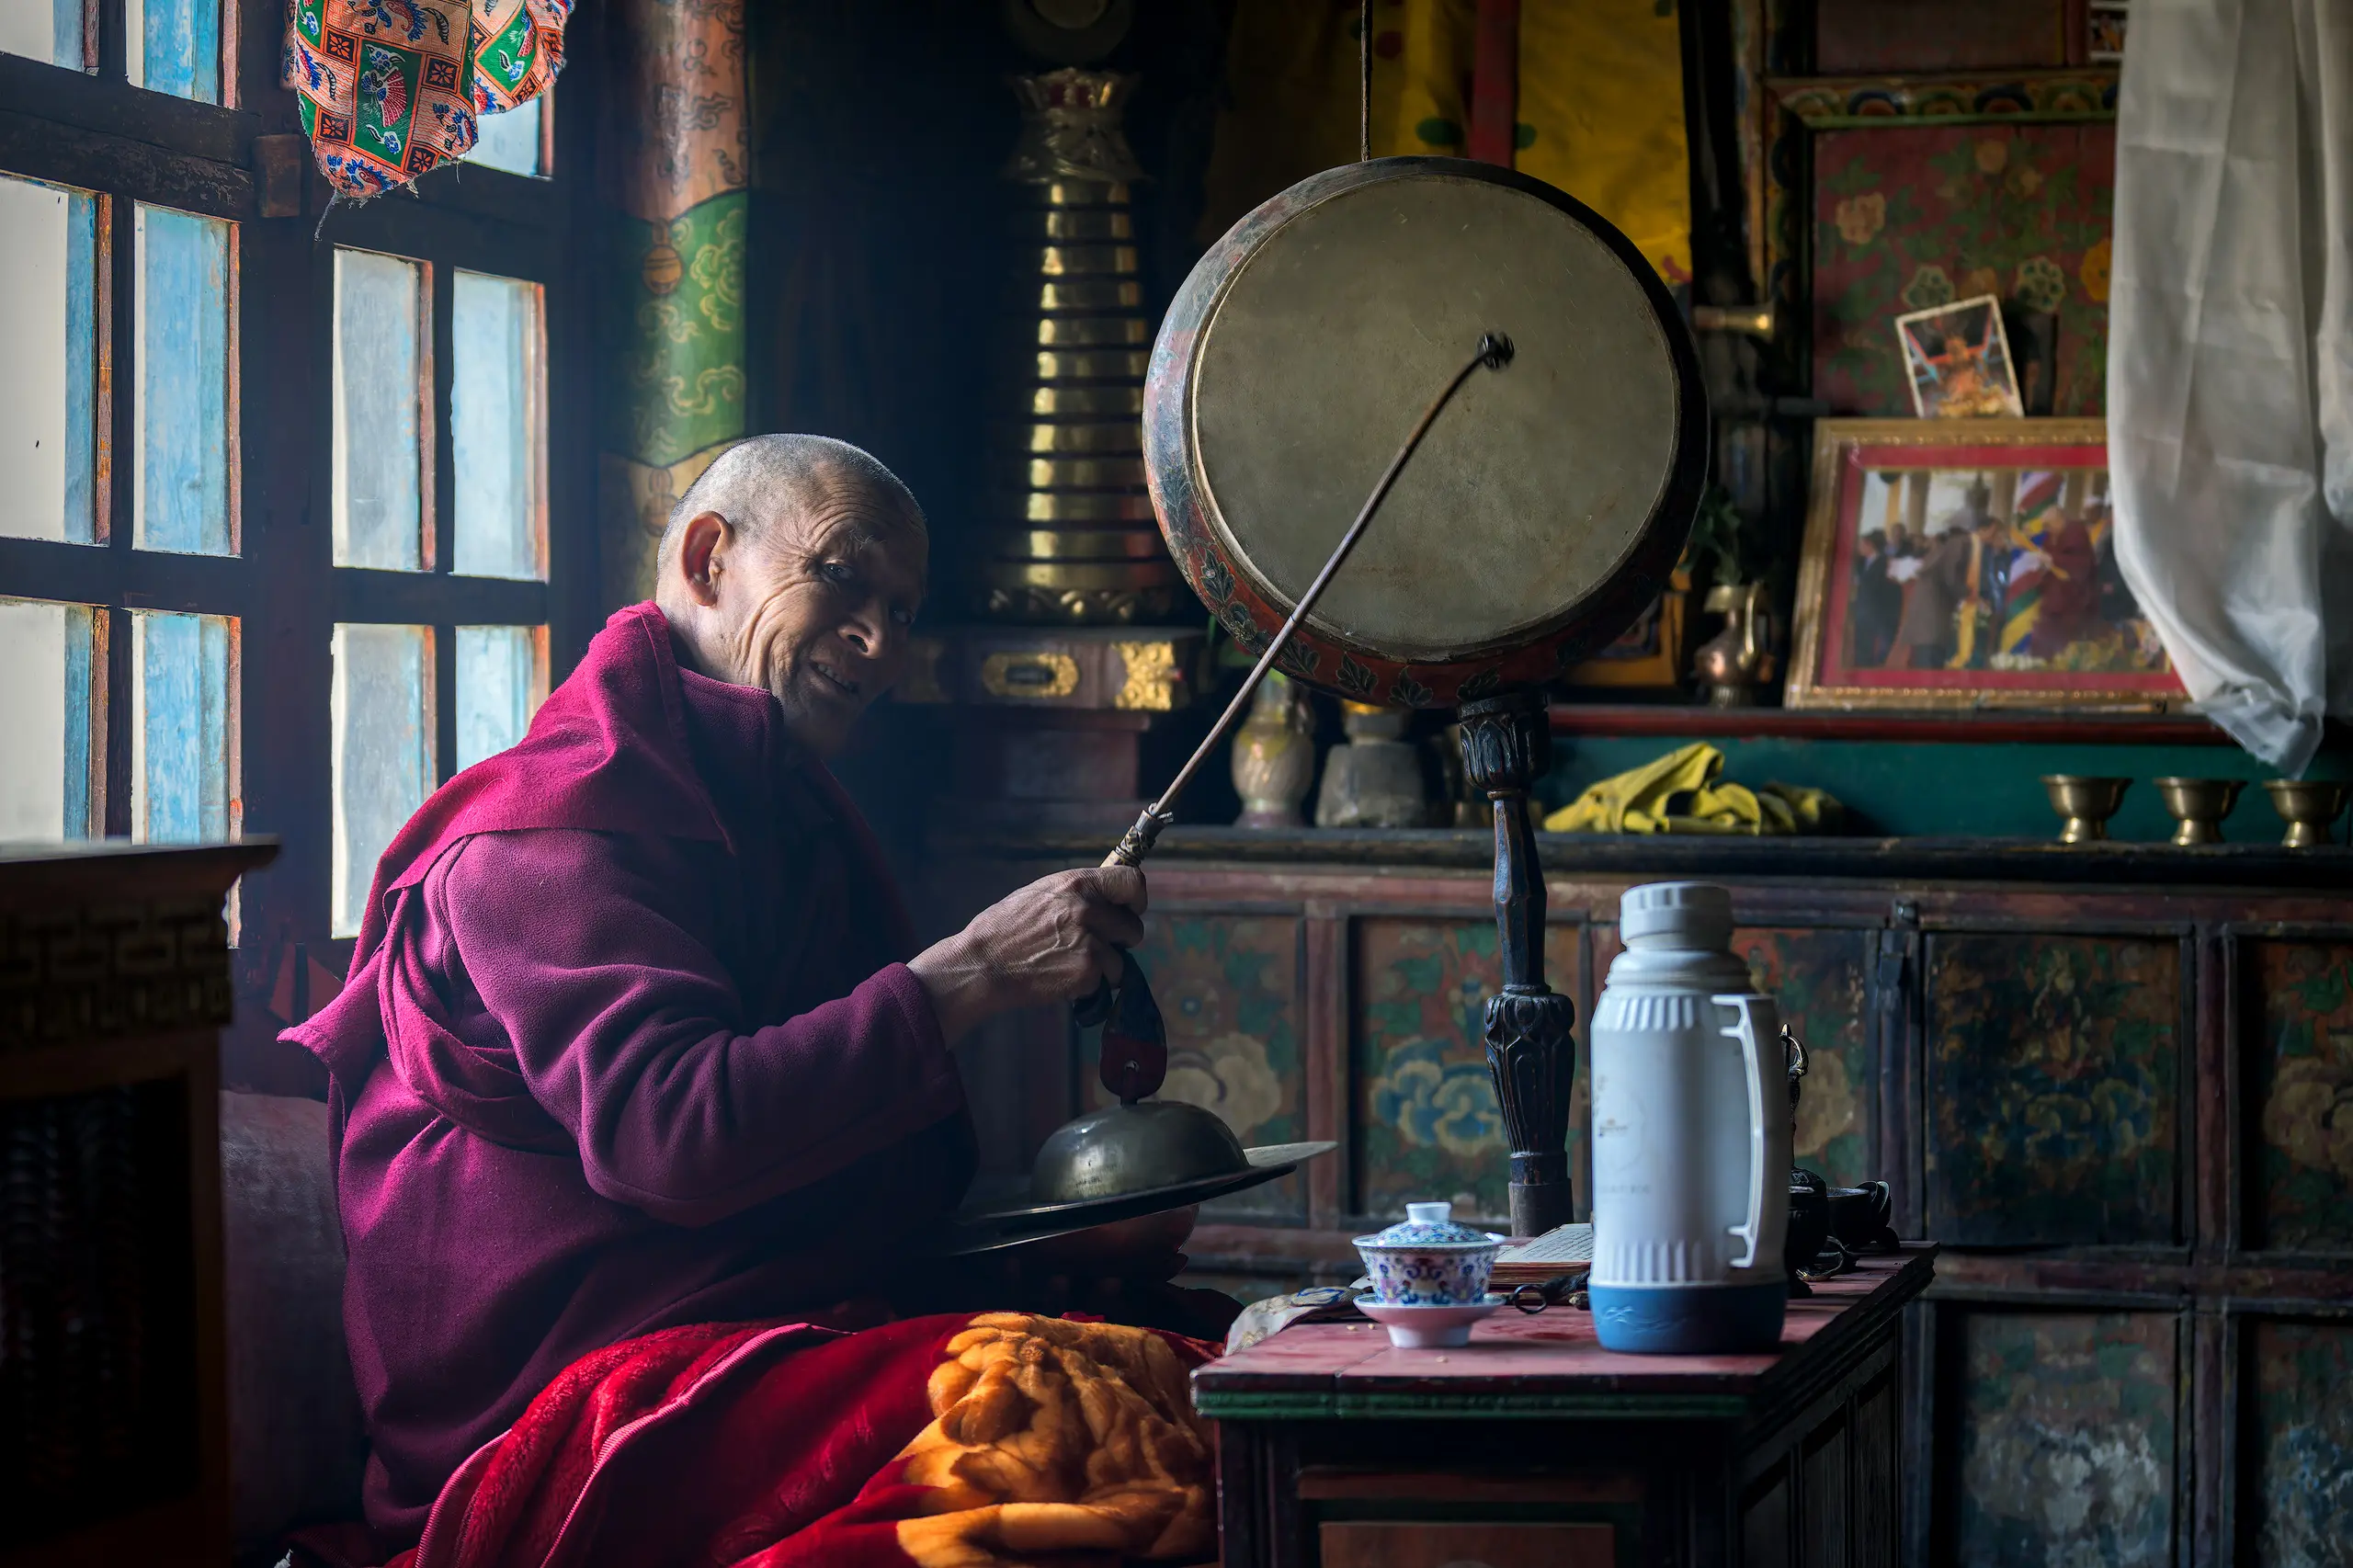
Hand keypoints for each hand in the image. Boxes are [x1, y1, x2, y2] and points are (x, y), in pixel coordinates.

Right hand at [908, 866, 1146, 1043]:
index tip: (1130, 911)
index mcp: (1077, 884)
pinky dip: (1091, 986)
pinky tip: (1062, 977)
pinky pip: (1107, 981)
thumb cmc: (1007, 929)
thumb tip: (1111, 897)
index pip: (1132, 882)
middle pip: (1133, 927)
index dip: (1135, 900)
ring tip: (1068, 963)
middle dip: (1119, 941)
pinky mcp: (1088, 971)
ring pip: (1121, 960)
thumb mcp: (1042, 895)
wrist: (983, 965)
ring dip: (1104, 967)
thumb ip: (1079, 894)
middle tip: (1092, 947)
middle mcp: (1087, 909)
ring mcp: (1089, 941)